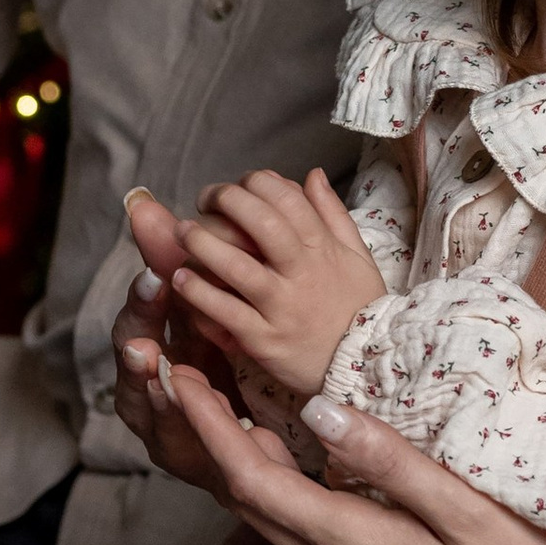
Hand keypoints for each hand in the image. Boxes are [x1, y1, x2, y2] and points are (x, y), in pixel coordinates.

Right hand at [111, 190, 243, 492]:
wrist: (236, 424)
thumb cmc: (209, 351)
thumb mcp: (196, 306)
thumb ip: (171, 257)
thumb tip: (142, 198)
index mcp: (151, 337)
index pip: (141, 314)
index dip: (145, 300)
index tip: (155, 280)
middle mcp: (143, 376)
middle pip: (132, 360)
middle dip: (138, 352)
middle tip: (147, 345)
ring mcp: (154, 416)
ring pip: (147, 405)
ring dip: (153, 394)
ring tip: (164, 385)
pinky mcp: (174, 451)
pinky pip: (175, 442)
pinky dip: (179, 429)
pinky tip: (193, 422)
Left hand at [148, 355, 545, 544]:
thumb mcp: (466, 509)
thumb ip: (389, 462)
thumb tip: (317, 411)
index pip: (255, 483)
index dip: (211, 428)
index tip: (179, 374)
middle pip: (246, 502)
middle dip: (206, 438)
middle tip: (178, 372)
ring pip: (269, 517)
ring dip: (235, 460)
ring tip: (217, 399)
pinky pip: (299, 527)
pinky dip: (274, 482)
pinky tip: (284, 450)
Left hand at [162, 167, 386, 400]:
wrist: (363, 370)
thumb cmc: (357, 308)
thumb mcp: (358, 257)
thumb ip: (332, 214)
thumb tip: (312, 174)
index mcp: (324, 249)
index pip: (289, 200)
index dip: (258, 182)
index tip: (240, 184)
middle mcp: (303, 273)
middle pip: (262, 224)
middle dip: (228, 201)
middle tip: (206, 198)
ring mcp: (282, 307)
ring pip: (238, 267)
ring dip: (204, 243)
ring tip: (182, 231)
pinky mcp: (264, 340)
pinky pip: (227, 313)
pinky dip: (201, 294)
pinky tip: (181, 278)